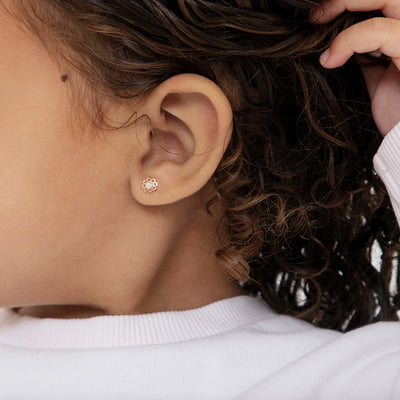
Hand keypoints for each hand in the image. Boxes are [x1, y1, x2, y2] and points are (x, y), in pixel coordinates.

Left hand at [309, 0, 399, 135]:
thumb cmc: (399, 112)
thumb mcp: (380, 77)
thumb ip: (368, 54)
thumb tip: (343, 44)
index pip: (385, 0)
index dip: (352, 1)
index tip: (321, 15)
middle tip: (316, 16)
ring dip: (346, 4)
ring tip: (317, 25)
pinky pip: (379, 31)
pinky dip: (349, 40)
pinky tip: (331, 59)